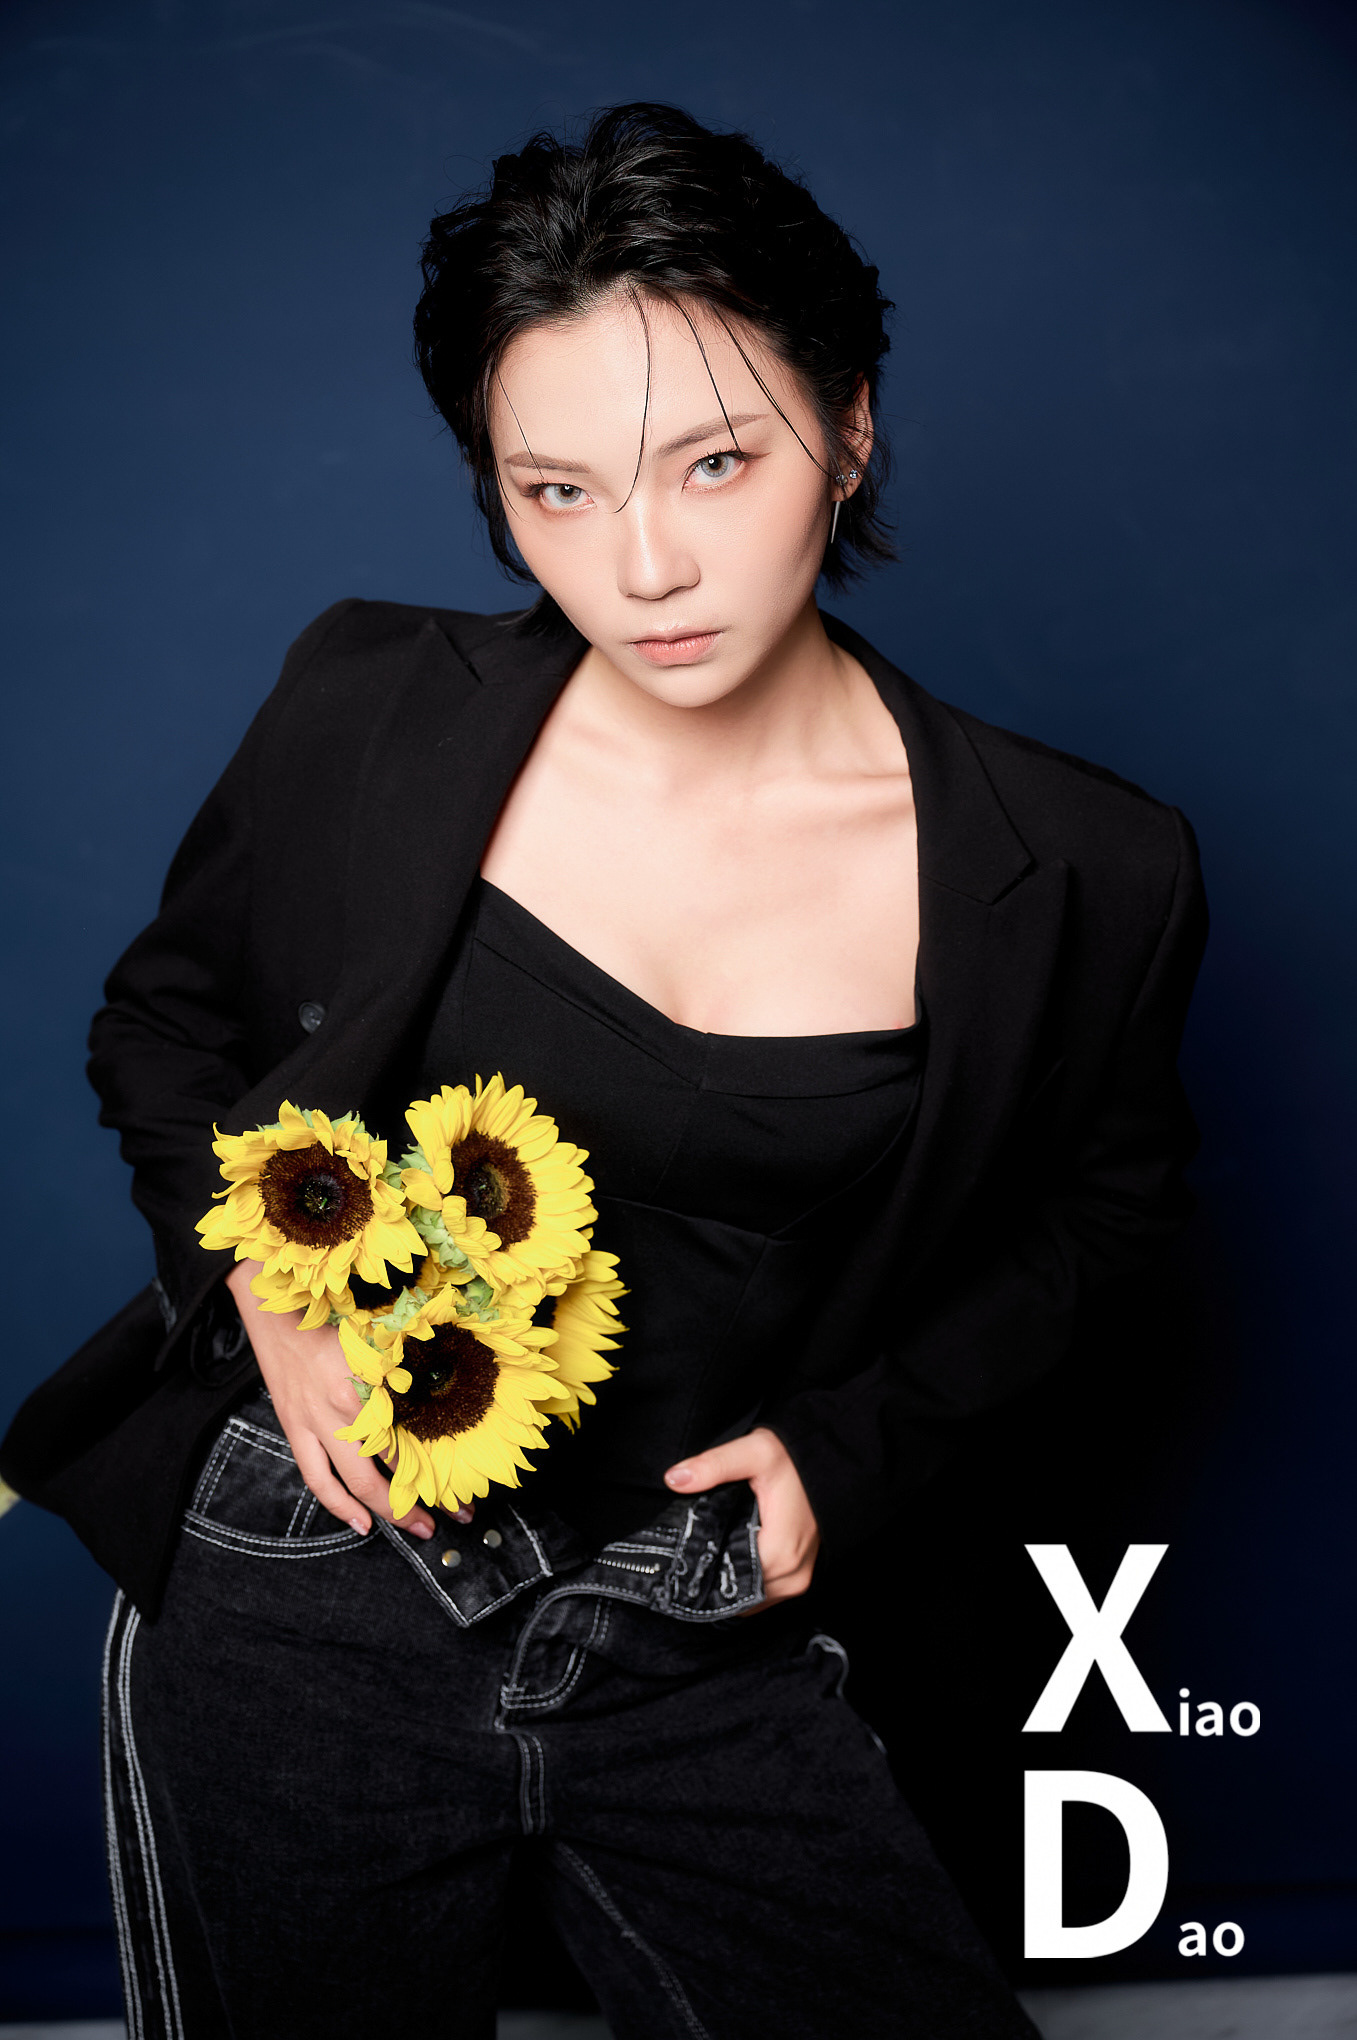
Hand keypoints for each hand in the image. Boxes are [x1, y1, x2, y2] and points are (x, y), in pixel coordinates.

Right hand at [225, 1260, 460, 1540]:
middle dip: (423, 1496)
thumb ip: (408, 1370)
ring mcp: (317, 1424)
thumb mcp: (380, 1342)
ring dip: (386, 1510)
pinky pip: (317, 1478)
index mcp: (370, 1381)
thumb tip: (445, 1393)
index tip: (466, 1477)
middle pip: (389, 1465)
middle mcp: (344, 1407)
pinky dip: (338, 1505)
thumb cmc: (336, 1327)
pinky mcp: (297, 1432)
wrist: (280, 1321)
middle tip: (454, 1515)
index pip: (414, 1430)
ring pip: (353, 1480)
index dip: (442, 1459)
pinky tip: (360, 1524)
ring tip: (415, 1527)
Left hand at [663, 1426, 819, 1606]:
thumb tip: (674, 1479)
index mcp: (780, 1553)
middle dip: (711, 1576)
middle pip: (737, 1593)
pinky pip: (762, 1592)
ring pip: (749, 1597)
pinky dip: (744, 1580)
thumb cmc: (794, 1456)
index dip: (701, 1568)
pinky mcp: (798, 1577)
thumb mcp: (754, 1451)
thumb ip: (714, 1465)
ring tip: (708, 1552)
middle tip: (687, 1552)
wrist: (828, 1459)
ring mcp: (798, 1581)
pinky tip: (729, 1556)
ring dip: (728, 1579)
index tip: (680, 1554)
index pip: (727, 1581)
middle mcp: (792, 1576)